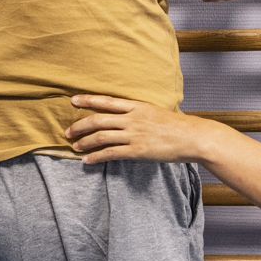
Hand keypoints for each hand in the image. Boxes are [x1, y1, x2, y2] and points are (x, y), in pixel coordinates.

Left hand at [66, 95, 224, 164]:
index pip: (106, 101)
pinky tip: (88, 160)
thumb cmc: (177, 126)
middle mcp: (132, 118)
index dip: (88, 100)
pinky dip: (96, 157)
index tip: (73, 100)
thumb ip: (139, 113)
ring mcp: (134, 135)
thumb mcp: (156, 111)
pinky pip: (111, 153)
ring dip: (85, 142)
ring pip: (101, 137)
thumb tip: (125, 116)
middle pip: (98, 120)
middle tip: (68, 132)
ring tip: (75, 147)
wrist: (192, 137)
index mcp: (137, 106)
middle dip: (80, 126)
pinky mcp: (137, 151)